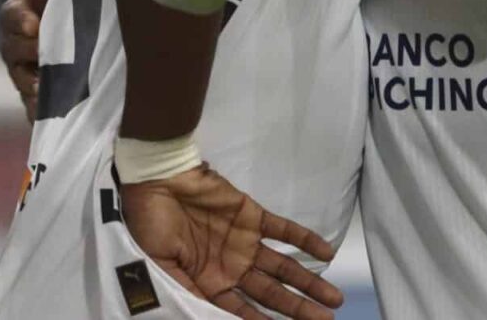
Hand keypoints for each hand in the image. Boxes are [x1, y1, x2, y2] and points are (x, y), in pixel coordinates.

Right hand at [0, 0, 56, 120]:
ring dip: (33, 83)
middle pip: (12, 49)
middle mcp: (18, 43)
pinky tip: (48, 109)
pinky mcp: (35, 96)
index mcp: (22, 12)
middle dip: (28, 51)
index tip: (36, 25)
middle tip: (46, 51)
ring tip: (49, 87)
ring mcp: (24, 70)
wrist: (82, 46)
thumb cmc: (67, 7)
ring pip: (21, 79)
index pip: (10, 15)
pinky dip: (38, 108)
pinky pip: (31, 106)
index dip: (20, 21)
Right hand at [120, 163, 342, 318]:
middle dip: (299, 309)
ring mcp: (244, 242)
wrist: (157, 180)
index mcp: (209, 284)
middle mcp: (231, 268)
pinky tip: (326, 252)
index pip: (244, 312)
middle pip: (272, 294)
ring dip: (309, 282)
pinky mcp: (252, 216)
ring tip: (334, 299)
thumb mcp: (162, 269)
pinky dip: (306, 240)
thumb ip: (190, 294)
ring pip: (284, 267)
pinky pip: (283, 230)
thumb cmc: (152, 226)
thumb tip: (213, 318)